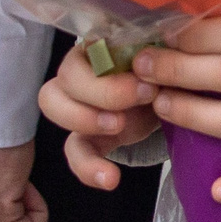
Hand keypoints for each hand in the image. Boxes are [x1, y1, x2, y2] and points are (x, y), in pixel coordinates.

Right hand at [42, 42, 161, 191]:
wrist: (166, 99)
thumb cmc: (160, 69)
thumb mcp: (164, 55)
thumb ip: (158, 50)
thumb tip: (160, 51)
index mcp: (99, 43)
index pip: (84, 43)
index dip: (106, 57)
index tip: (142, 72)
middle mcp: (80, 70)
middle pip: (66, 76)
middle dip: (102, 90)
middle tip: (143, 96)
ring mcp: (77, 104)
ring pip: (54, 104)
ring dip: (84, 118)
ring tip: (120, 126)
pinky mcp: (84, 138)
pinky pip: (73, 152)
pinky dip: (88, 168)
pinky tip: (110, 179)